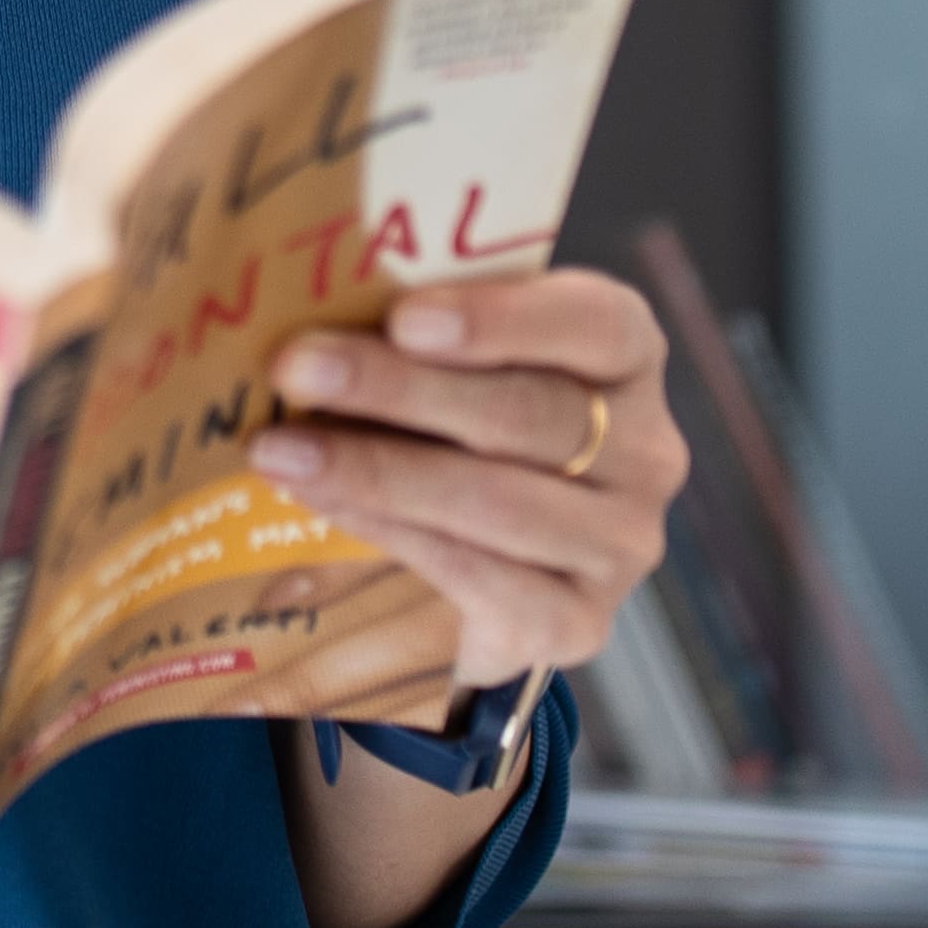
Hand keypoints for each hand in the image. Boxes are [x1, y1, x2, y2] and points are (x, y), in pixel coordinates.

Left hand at [252, 266, 683, 690]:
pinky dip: (391, 537)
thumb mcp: (456, 367)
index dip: (502, 318)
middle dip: (399, 389)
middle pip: (527, 413)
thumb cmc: (459, 431)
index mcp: (627, 357)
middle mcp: (646, 451)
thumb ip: (417, 336)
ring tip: (280, 451)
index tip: (403, 317)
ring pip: (496, 501)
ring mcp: (621, 544)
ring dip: (376, 472)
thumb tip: (306, 306)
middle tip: (296, 369)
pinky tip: (322, 507)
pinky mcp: (580, 622)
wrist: (482, 573)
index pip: (595, 322)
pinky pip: (482, 579)